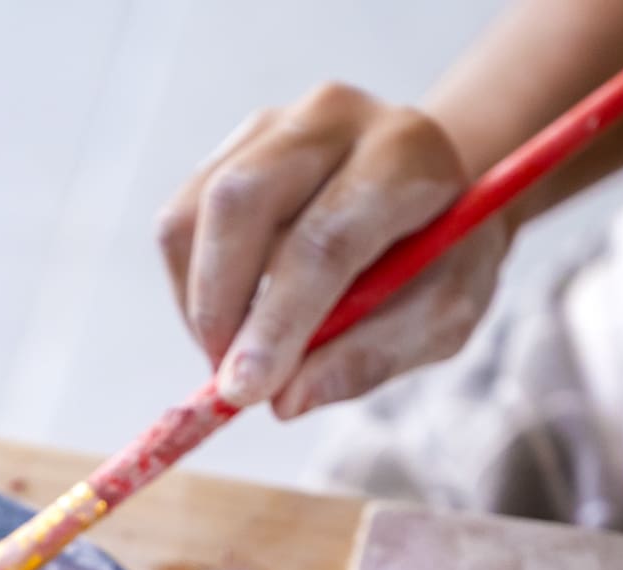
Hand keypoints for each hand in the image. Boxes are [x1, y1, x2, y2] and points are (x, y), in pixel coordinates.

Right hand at [157, 84, 507, 417]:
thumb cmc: (442, 257)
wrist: (434, 191)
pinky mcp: (233, 145)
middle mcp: (335, 116)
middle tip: (229, 382)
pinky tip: (230, 319)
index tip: (246, 392)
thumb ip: (372, 356)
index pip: (326, 237)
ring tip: (233, 354)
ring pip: (194, 212)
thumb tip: (284, 400)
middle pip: (241, 200)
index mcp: (406, 154)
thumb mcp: (443, 314)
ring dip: (199, 303)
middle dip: (219, 305)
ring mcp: (274, 123)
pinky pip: (179, 221)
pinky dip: (190, 287)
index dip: (280, 320)